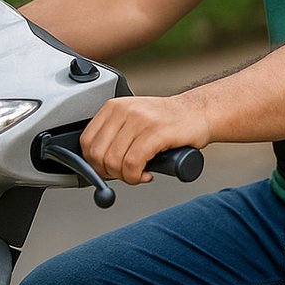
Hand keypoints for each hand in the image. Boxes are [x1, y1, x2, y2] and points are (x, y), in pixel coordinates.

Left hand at [80, 94, 212, 185]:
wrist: (198, 113)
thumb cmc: (167, 122)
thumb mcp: (133, 121)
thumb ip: (114, 137)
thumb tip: (95, 166)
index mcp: (114, 107)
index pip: (86, 141)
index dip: (93, 163)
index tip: (107, 170)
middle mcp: (125, 110)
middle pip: (98, 154)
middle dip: (109, 173)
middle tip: (125, 174)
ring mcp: (141, 120)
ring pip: (114, 162)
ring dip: (125, 177)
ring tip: (138, 174)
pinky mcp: (157, 132)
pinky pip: (133, 164)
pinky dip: (136, 176)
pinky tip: (147, 174)